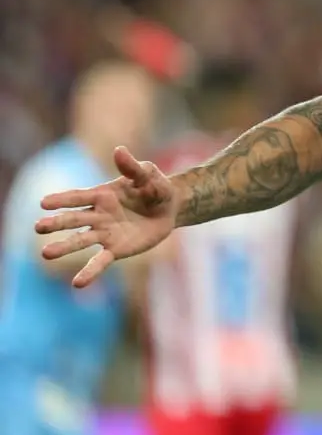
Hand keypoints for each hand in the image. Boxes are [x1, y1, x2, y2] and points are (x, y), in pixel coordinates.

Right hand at [35, 146, 178, 287]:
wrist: (170, 207)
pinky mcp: (116, 249)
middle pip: (74, 219)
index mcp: (102, 195)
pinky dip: (89, 271)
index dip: (62, 199)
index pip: (78, 197)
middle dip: (57, 223)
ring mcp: (105, 233)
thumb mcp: (148, 175)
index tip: (43, 203)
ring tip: (45, 254)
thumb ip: (133, 167)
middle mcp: (98, 215)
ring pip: (81, 240)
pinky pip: (100, 261)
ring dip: (64, 247)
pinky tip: (77, 283)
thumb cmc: (155, 186)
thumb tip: (119, 150)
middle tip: (38, 227)